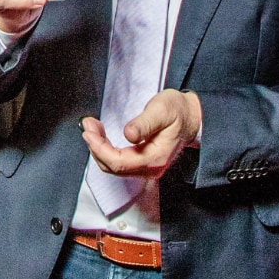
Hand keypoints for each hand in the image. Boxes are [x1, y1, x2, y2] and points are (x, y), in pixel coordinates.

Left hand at [82, 89, 201, 178]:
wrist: (191, 117)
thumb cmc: (178, 111)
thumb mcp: (163, 110)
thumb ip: (145, 123)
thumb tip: (129, 134)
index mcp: (155, 157)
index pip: (119, 162)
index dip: (100, 149)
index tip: (89, 132)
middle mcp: (151, 168)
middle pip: (113, 167)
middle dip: (95, 147)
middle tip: (87, 125)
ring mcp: (146, 167)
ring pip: (113, 166)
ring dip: (98, 148)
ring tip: (91, 127)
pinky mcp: (142, 163)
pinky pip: (118, 162)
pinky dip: (105, 150)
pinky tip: (100, 136)